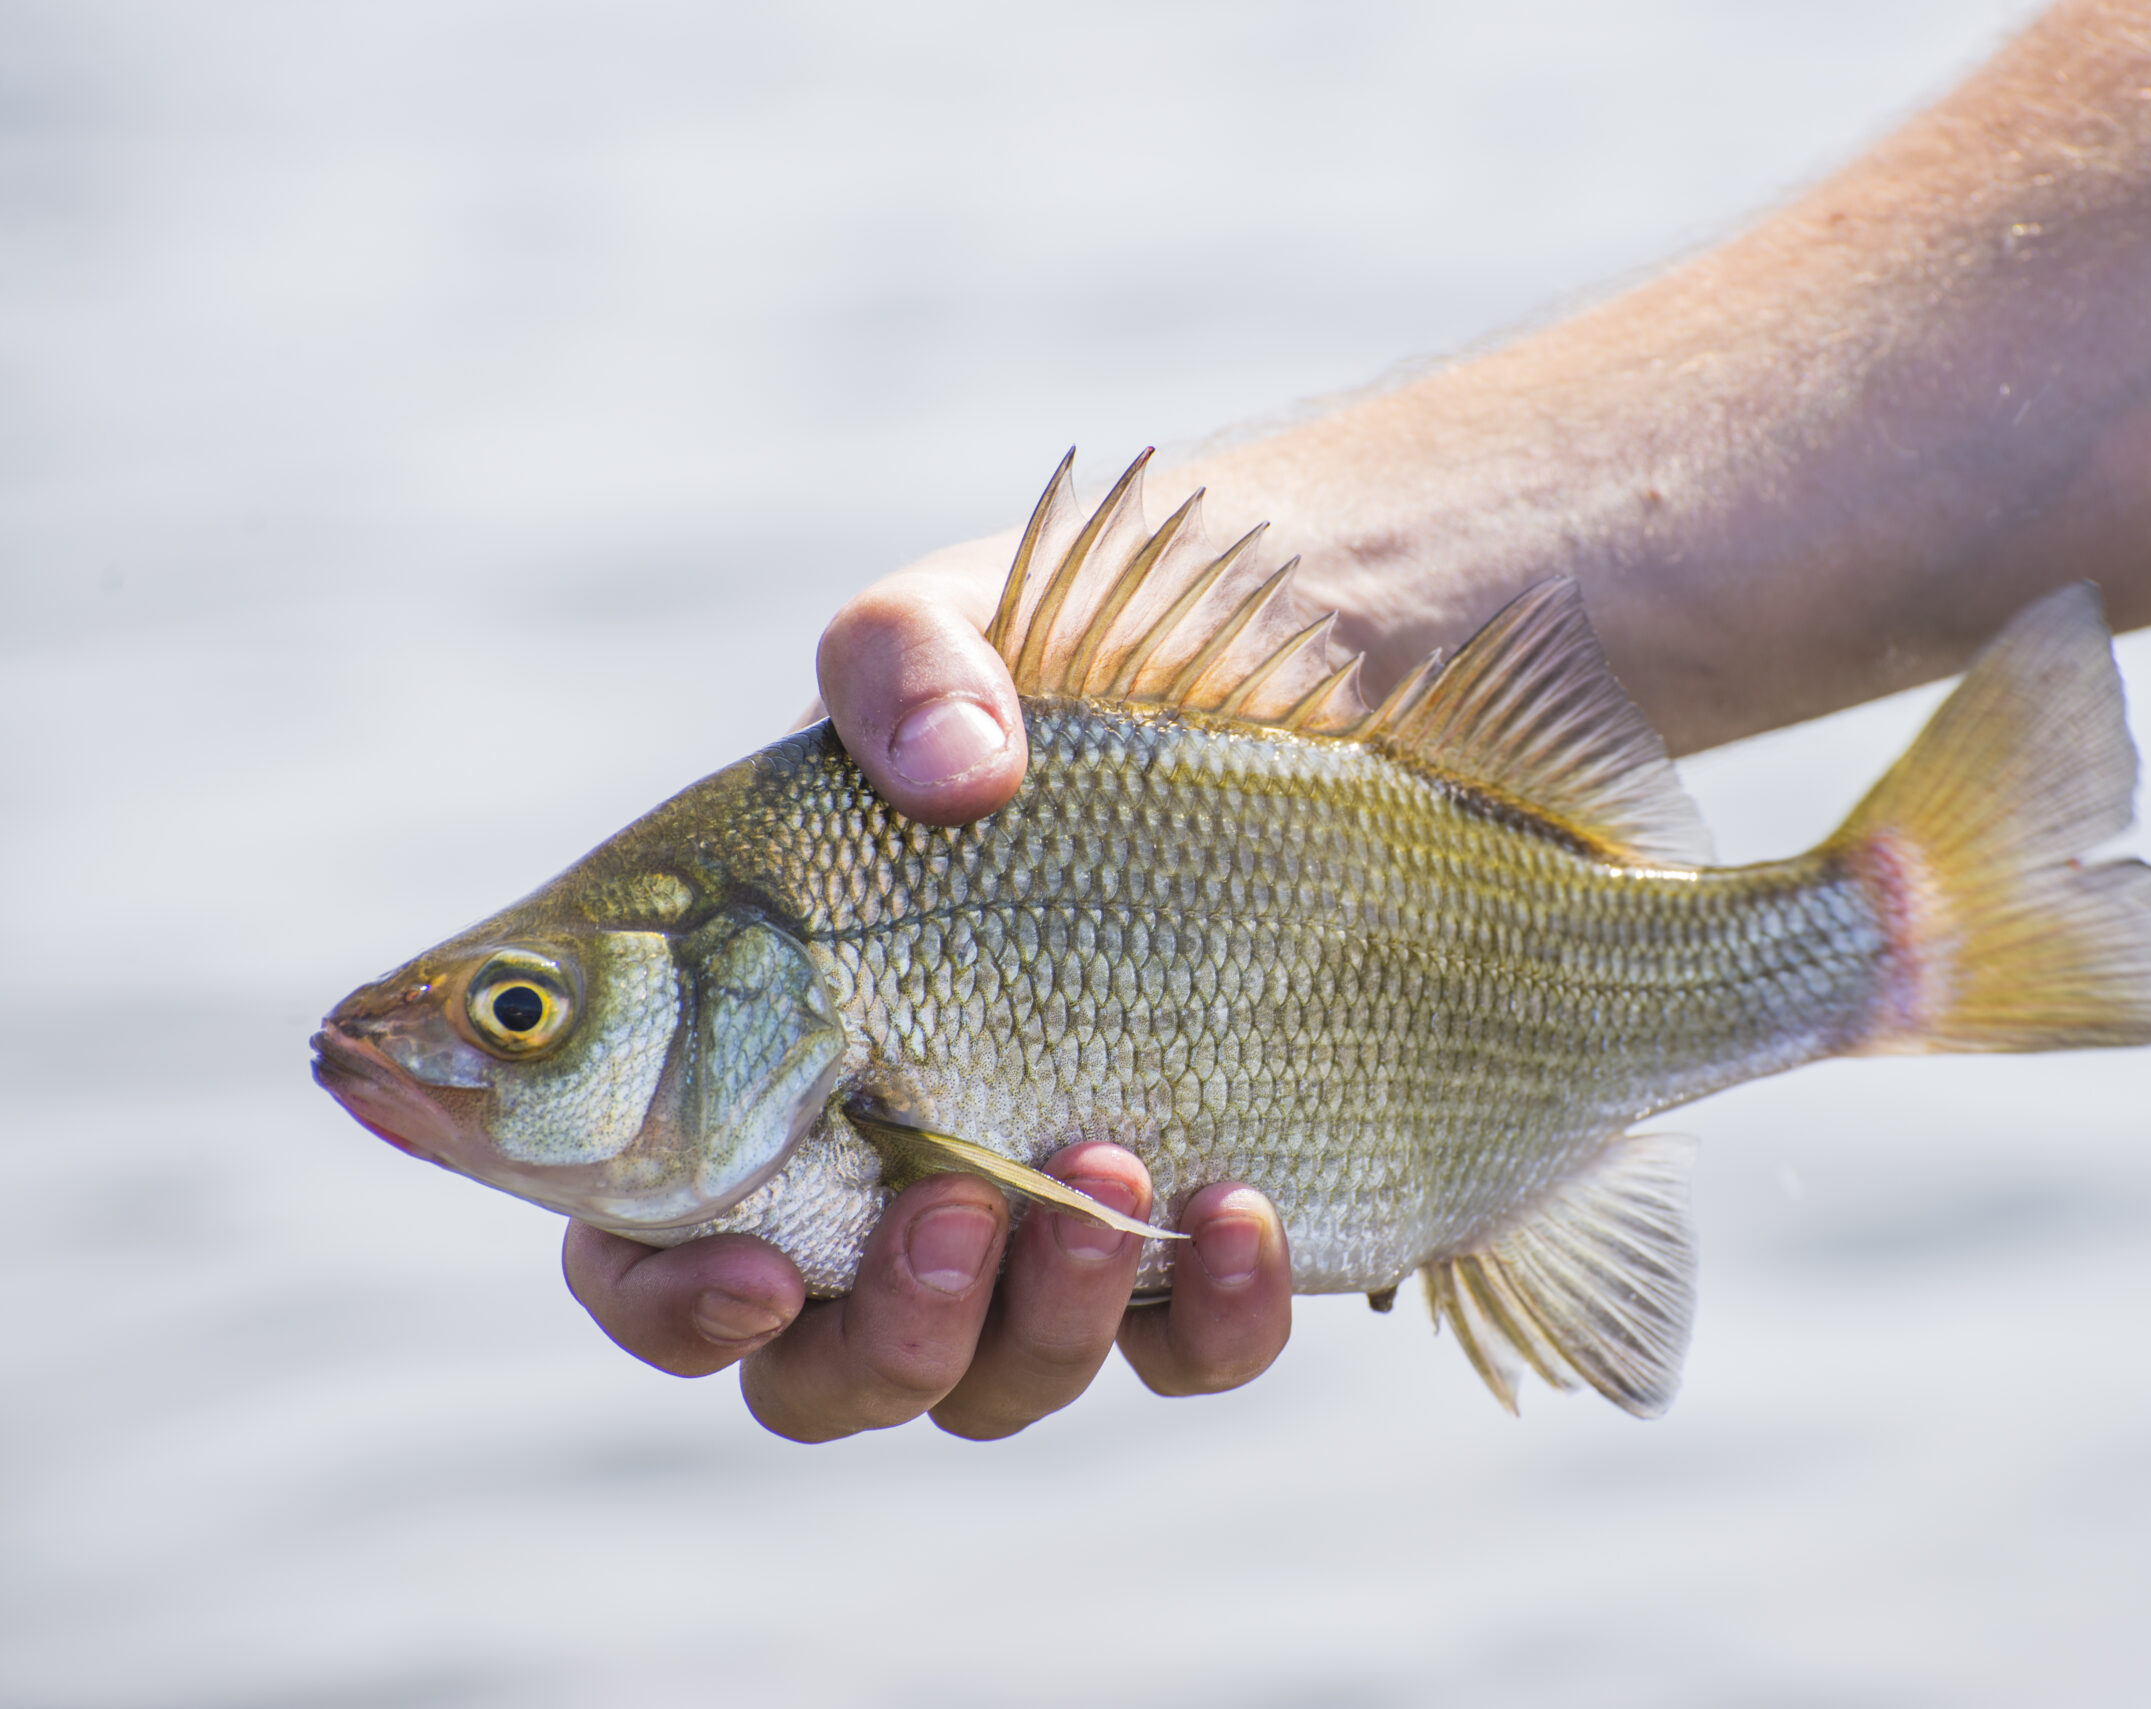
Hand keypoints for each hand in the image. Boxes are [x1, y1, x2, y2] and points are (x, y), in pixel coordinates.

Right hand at [564, 542, 1295, 1438]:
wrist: (1301, 685)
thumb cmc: (1067, 672)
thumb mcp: (961, 623)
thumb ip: (903, 659)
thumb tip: (957, 775)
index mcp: (750, 1064)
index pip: (642, 1247)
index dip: (664, 1299)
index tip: (746, 1265)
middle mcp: (880, 1178)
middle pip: (814, 1371)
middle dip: (874, 1332)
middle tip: (946, 1208)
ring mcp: (1040, 1225)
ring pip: (988, 1386)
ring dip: (1034, 1319)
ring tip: (1108, 1161)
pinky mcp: (1195, 1240)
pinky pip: (1186, 1354)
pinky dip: (1211, 1316)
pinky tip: (1243, 1202)